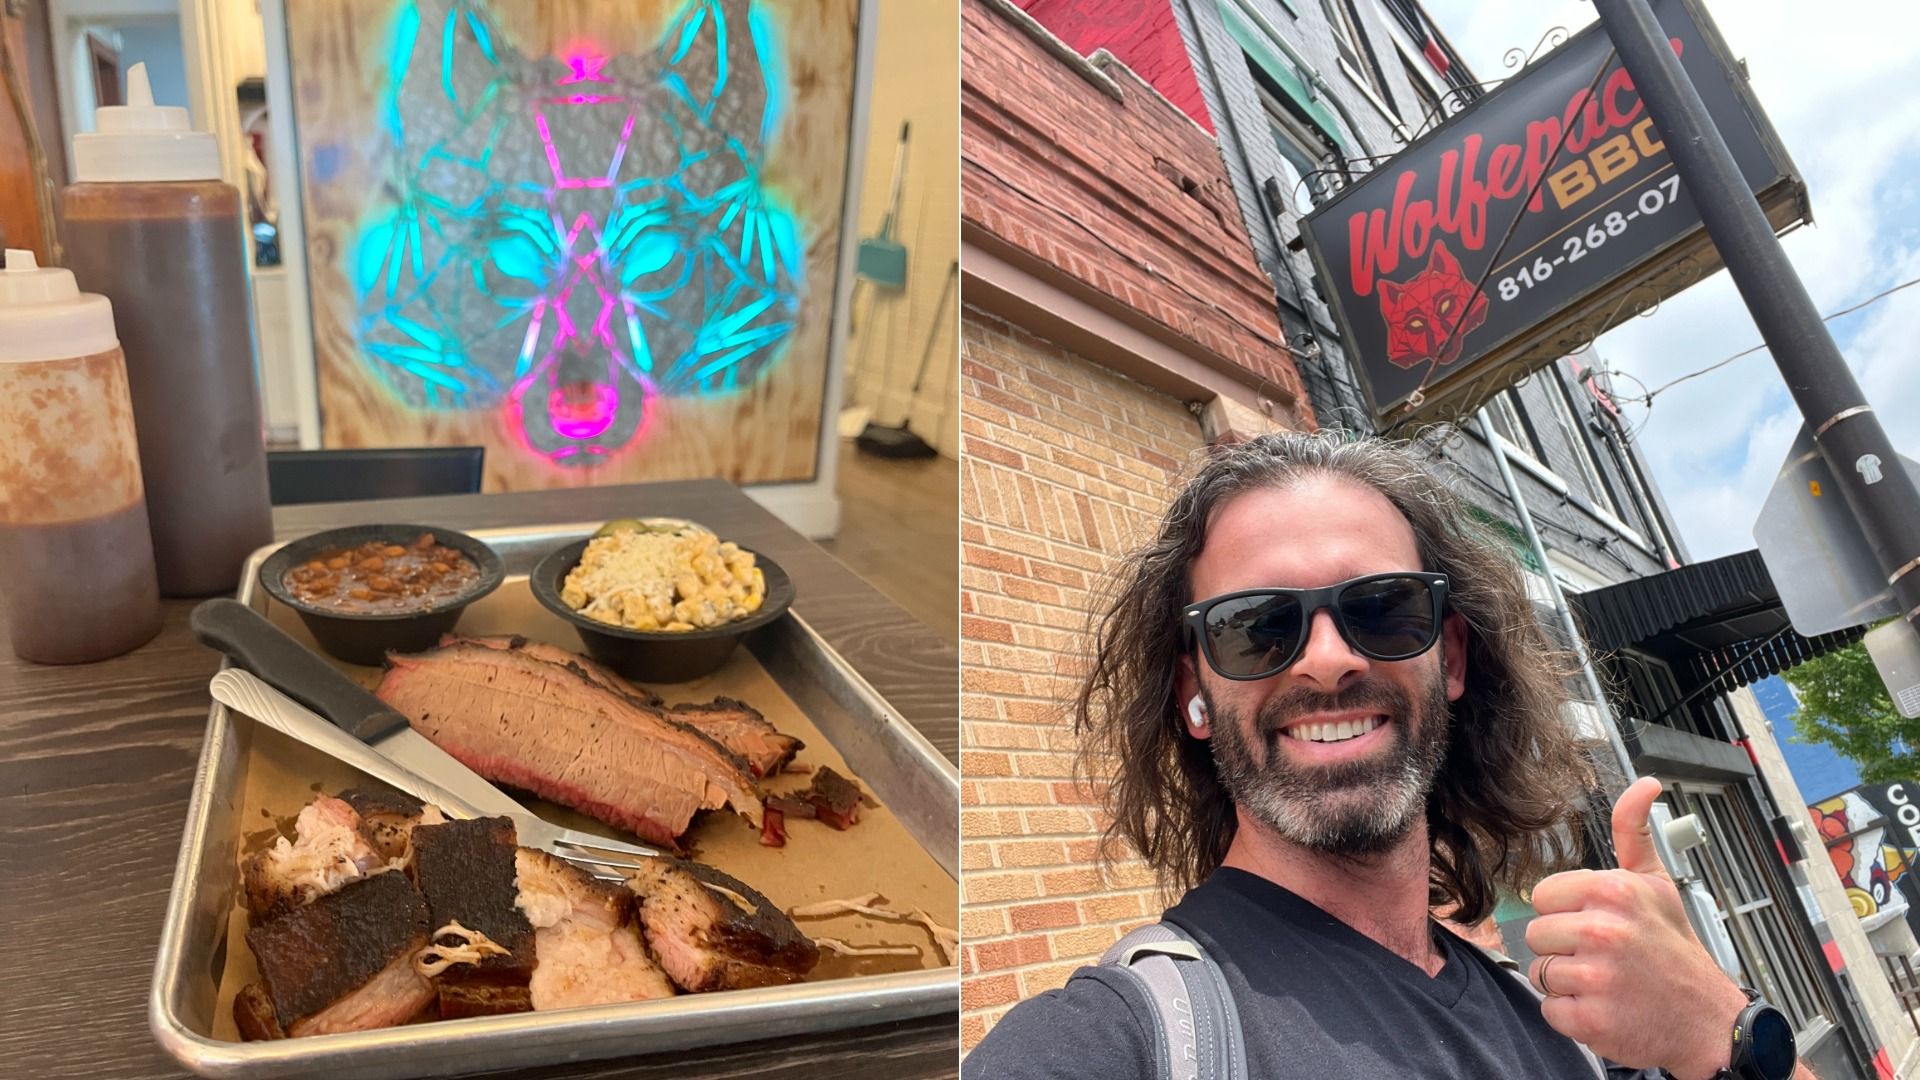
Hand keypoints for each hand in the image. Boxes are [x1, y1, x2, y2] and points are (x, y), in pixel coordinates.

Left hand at [1525, 777, 1751, 1079]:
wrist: (1709, 1021)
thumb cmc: (1674, 949)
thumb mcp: (1657, 883)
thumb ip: (1633, 832)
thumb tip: (1644, 784)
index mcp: (1613, 891)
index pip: (1542, 896)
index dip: (1566, 913)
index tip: (1598, 925)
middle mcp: (1603, 930)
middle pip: (1536, 935)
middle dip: (1564, 949)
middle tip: (1606, 958)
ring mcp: (1597, 977)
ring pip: (1541, 972)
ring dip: (1568, 983)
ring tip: (1608, 983)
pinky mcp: (1592, 1019)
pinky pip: (1551, 1010)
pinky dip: (1574, 1016)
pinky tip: (1607, 1008)